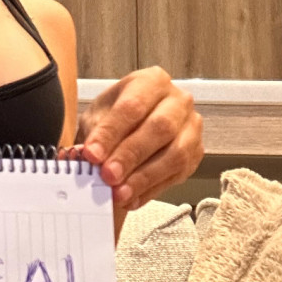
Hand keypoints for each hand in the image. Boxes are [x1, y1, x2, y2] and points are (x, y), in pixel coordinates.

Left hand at [72, 67, 203, 210]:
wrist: (130, 130)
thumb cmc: (114, 119)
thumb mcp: (97, 119)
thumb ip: (93, 135)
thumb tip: (85, 158)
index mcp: (152, 82)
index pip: (133, 106)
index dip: (111, 132)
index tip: (92, 154)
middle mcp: (178, 101)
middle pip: (160, 128)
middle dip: (131, 155)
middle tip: (107, 176)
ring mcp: (191, 128)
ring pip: (175, 154)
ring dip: (144, 177)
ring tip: (119, 193)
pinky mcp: (196, 154)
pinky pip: (178, 175)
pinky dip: (151, 190)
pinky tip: (131, 199)